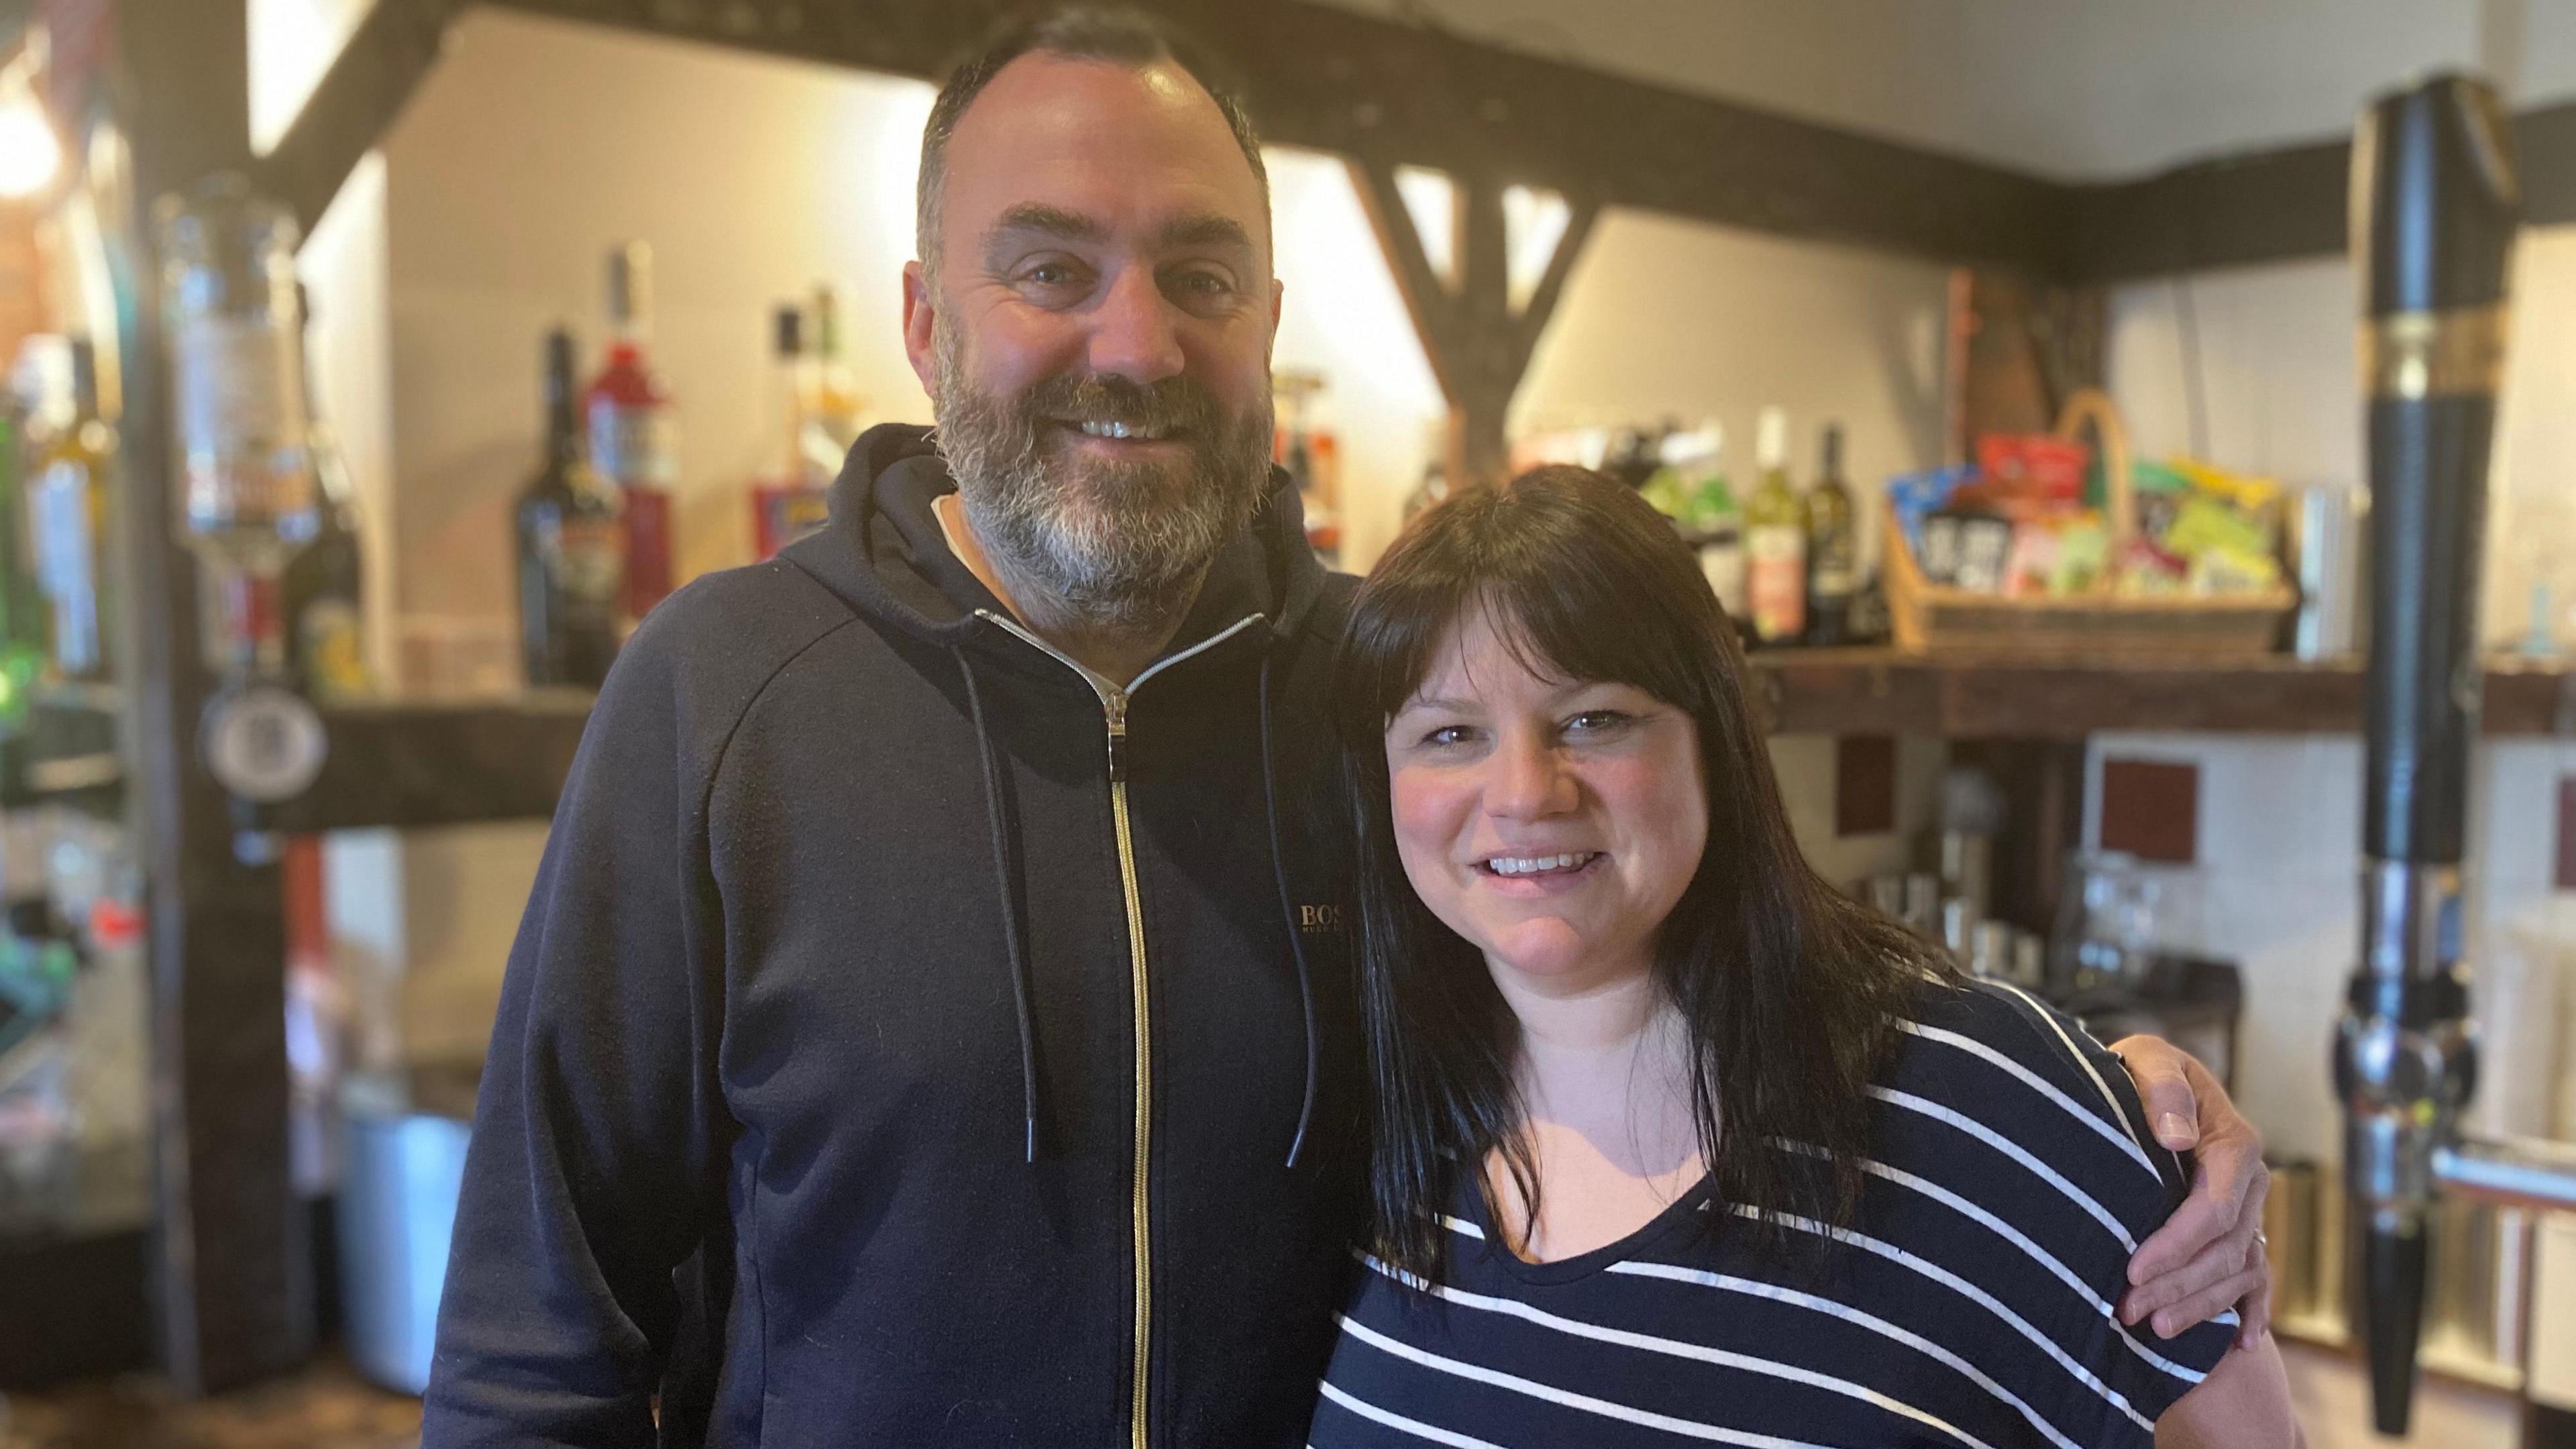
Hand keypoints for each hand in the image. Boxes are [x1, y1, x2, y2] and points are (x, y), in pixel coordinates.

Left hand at [2110, 1034, 2270, 1347]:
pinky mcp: (2242, 1230)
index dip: (2176, 1244)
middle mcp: (2252, 1183)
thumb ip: (2165, 1089)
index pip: (2214, 1208)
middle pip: (2224, 1248)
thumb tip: (2176, 1136)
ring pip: (2236, 1270)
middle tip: (2128, 1310)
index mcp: (2235, 1143)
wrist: (2152, 1081)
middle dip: (2178, 1284)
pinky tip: (2241, 1345)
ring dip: (2200, 1305)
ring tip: (2155, 1329)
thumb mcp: (2150, 1059)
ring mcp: (2252, 1211)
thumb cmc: (2144, 1071)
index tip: (2133, 1269)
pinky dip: (2252, 1312)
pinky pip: (2257, 1279)